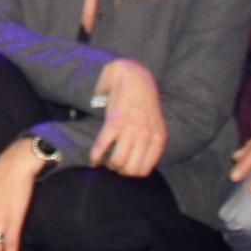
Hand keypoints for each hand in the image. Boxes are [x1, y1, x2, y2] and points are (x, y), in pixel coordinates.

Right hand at [88, 58, 166, 177]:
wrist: (135, 78)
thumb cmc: (144, 104)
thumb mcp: (155, 125)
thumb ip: (151, 144)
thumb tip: (140, 164)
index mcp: (158, 139)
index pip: (144, 170)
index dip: (132, 173)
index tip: (125, 168)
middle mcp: (145, 136)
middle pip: (130, 170)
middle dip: (120, 171)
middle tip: (115, 165)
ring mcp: (130, 129)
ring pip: (117, 161)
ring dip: (108, 164)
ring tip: (105, 160)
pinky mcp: (114, 121)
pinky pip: (102, 146)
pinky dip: (95, 156)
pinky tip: (93, 159)